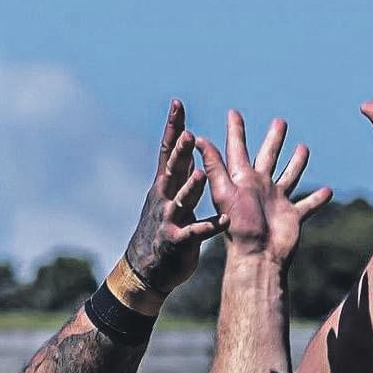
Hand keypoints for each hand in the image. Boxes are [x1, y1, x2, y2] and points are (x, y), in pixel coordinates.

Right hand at [125, 101, 228, 294]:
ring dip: (191, 188)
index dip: (172, 128)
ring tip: (202, 174)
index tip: (177, 104)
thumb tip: (189, 147)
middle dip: (179, 152)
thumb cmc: (162, 228)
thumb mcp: (169, 196)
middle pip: (171, 171)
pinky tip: (224, 221)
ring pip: (181, 200)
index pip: (168, 151)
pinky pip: (195, 233)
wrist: (147, 268)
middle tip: (187, 134)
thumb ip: (180, 173)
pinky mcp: (177, 242)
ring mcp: (169, 219)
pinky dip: (209, 227)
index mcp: (164, 185)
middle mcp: (164, 198)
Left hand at [196, 111, 331, 267]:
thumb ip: (214, 165)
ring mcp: (277, 201)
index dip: (235, 131)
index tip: (233, 113)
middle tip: (280, 122)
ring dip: (296, 163)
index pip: (237, 148)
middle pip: (268, 156)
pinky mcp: (292, 216)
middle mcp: (260, 187)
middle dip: (274, 139)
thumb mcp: (223, 192)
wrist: (258, 258)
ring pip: (290, 176)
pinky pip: (308, 204)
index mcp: (242, 179)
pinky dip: (318, 199)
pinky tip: (328, 191)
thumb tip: (197, 138)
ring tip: (304, 148)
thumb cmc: (238, 228)